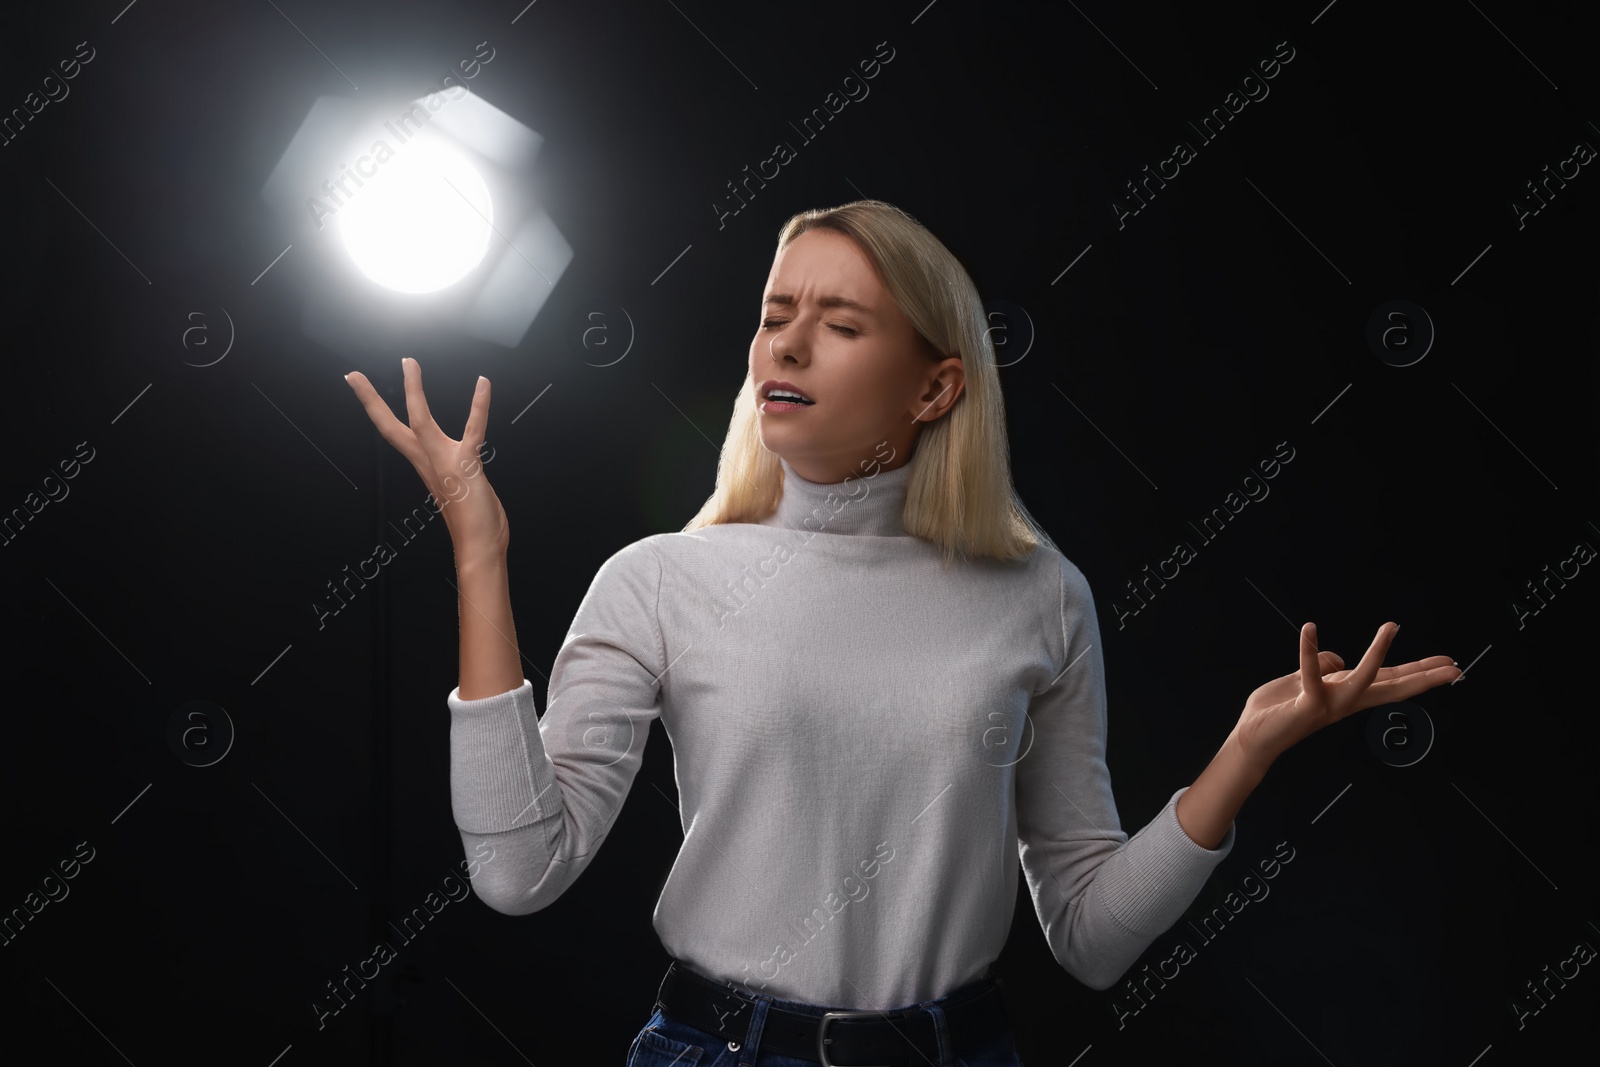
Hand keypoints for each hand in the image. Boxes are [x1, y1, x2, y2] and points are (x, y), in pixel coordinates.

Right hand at [344, 358, 508, 557]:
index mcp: (425, 466)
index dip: (377, 410)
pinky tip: (483, 383)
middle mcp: (428, 463)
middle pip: (391, 428)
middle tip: (353, 375)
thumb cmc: (474, 525)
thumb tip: (456, 474)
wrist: (480, 550)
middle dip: (371, 401)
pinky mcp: (467, 465)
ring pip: (421, 422)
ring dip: (414, 391)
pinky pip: (473, 430)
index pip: (395, 434)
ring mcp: (445, 463)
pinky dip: (479, 405)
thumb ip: (456, 478)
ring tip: (409, 363)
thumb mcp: (459, 493)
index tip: (360, 387)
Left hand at [1231, 621, 1460, 766]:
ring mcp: (1328, 705)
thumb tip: (1335, 659)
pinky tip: (1309, 628)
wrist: (1252, 738)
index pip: (1389, 680)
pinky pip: (1310, 675)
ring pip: (1362, 679)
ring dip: (1377, 652)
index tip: (1449, 665)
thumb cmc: (1276, 711)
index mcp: (1347, 694)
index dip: (1418, 672)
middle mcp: (1344, 701)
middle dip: (1423, 676)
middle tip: (1455, 667)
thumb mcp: (1302, 681)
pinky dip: (1308, 652)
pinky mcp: (1306, 705)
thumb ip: (1321, 668)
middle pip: (1391, 686)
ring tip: (1391, 625)